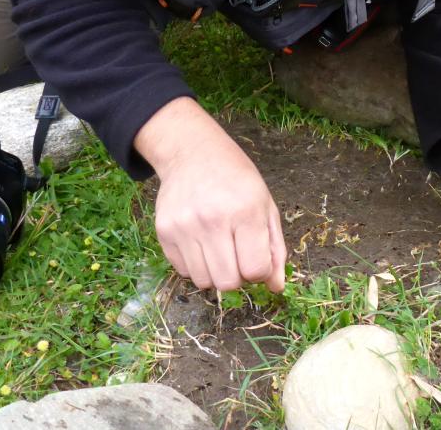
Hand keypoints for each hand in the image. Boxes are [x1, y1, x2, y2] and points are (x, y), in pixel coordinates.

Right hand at [135, 97, 285, 292]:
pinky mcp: (163, 231)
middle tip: (237, 255)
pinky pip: (183, 271)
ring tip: (218, 248)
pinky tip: (200, 242)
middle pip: (228, 283)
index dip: (259, 270)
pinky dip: (195, 265)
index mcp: (245, 212)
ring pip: (203, 282)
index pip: (255, 270)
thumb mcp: (265, 205)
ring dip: (215, 273)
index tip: (256, 256)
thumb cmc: (236, 179)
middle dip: (237, 276)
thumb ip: (274, 247)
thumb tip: (276, 287)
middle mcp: (212, 221)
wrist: (192, 153)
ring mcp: (184, 227)